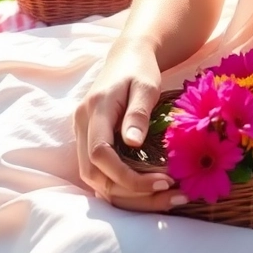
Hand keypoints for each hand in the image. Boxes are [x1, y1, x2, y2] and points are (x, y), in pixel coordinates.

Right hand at [74, 37, 179, 212]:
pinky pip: (101, 174)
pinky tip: (151, 191)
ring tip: (167, 196)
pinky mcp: (90, 142)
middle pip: (94, 175)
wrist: (127, 56)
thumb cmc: (140, 68)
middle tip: (170, 194)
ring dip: (128, 195)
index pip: (100, 154)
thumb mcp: (146, 85)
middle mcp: (82, 126)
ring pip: (95, 180)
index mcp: (94, 109)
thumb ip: (138, 112)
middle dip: (131, 192)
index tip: (163, 180)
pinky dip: (124, 187)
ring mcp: (82, 135)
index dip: (127, 175)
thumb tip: (132, 143)